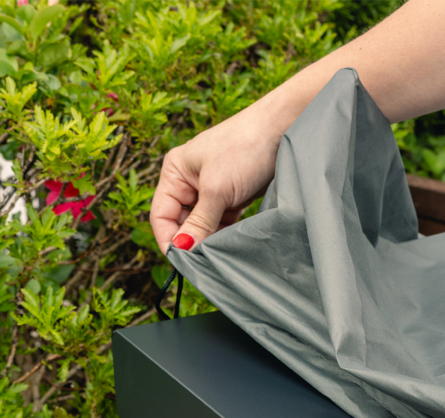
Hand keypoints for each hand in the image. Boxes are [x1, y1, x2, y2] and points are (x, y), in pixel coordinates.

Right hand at [149, 106, 283, 250]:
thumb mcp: (217, 189)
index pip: (161, 215)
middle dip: (191, 240)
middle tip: (204, 260)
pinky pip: (221, 221)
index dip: (169, 239)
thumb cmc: (245, 148)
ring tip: (221, 251)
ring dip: (210, 238)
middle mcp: (189, 181)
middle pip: (181, 222)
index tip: (182, 262)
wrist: (283, 129)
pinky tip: (232, 241)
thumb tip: (182, 250)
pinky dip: (225, 232)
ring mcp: (211, 188)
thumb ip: (199, 222)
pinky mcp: (231, 195)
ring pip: (202, 224)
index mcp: (175, 173)